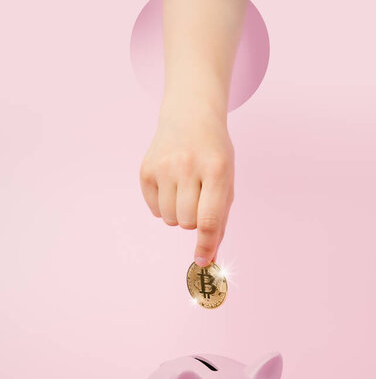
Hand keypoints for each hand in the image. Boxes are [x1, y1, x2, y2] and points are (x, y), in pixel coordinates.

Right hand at [140, 100, 233, 265]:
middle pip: (187, 222)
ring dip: (178, 214)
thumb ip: (220, 220)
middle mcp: (188, 166)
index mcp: (217, 170)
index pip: (209, 219)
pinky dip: (163, 205)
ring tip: (184, 191)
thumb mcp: (226, 181)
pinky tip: (170, 184)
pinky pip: (154, 209)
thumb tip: (209, 257)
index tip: (203, 261)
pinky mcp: (146, 169)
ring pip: (169, 219)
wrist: (190, 117)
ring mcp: (164, 166)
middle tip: (198, 199)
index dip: (206, 245)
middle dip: (194, 220)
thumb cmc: (214, 154)